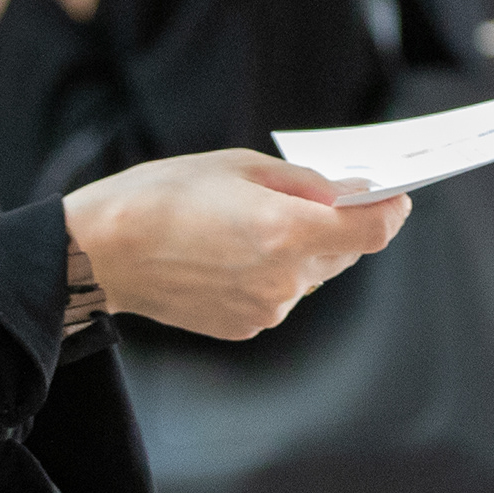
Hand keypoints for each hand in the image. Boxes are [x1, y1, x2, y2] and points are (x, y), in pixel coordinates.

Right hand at [63, 151, 408, 341]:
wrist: (101, 251)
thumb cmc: (165, 195)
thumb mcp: (241, 165)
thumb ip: (306, 183)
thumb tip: (351, 191)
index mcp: (288, 232)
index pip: (374, 231)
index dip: (390, 210)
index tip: (392, 195)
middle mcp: (285, 279)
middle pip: (345, 252)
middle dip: (340, 223)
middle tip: (317, 196)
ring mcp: (266, 310)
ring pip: (312, 274)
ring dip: (302, 249)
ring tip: (253, 223)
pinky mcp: (246, 327)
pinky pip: (280, 294)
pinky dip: (273, 272)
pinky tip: (232, 252)